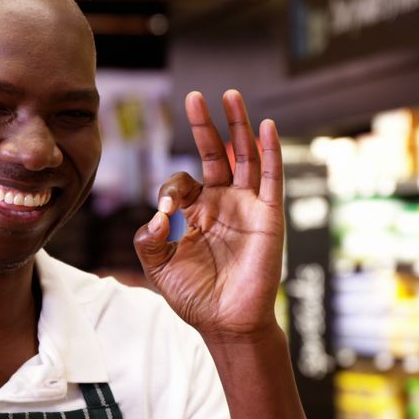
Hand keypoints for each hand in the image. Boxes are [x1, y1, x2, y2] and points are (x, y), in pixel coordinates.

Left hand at [134, 90, 284, 341]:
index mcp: (194, 211)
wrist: (226, 322)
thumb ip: (148, 238)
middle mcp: (221, 202)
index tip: (168, 211)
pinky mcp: (268, 215)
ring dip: (237, 125)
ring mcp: (246, 205)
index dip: (172, 188)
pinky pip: (270, 178)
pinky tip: (267, 127)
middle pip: (214, 153)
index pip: (181, 180)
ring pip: (243, 156)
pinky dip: (270, 152)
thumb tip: (158, 213)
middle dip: (204, 125)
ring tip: (231, 96)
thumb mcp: (157, 266)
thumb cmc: (193, 295)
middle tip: (195, 96)